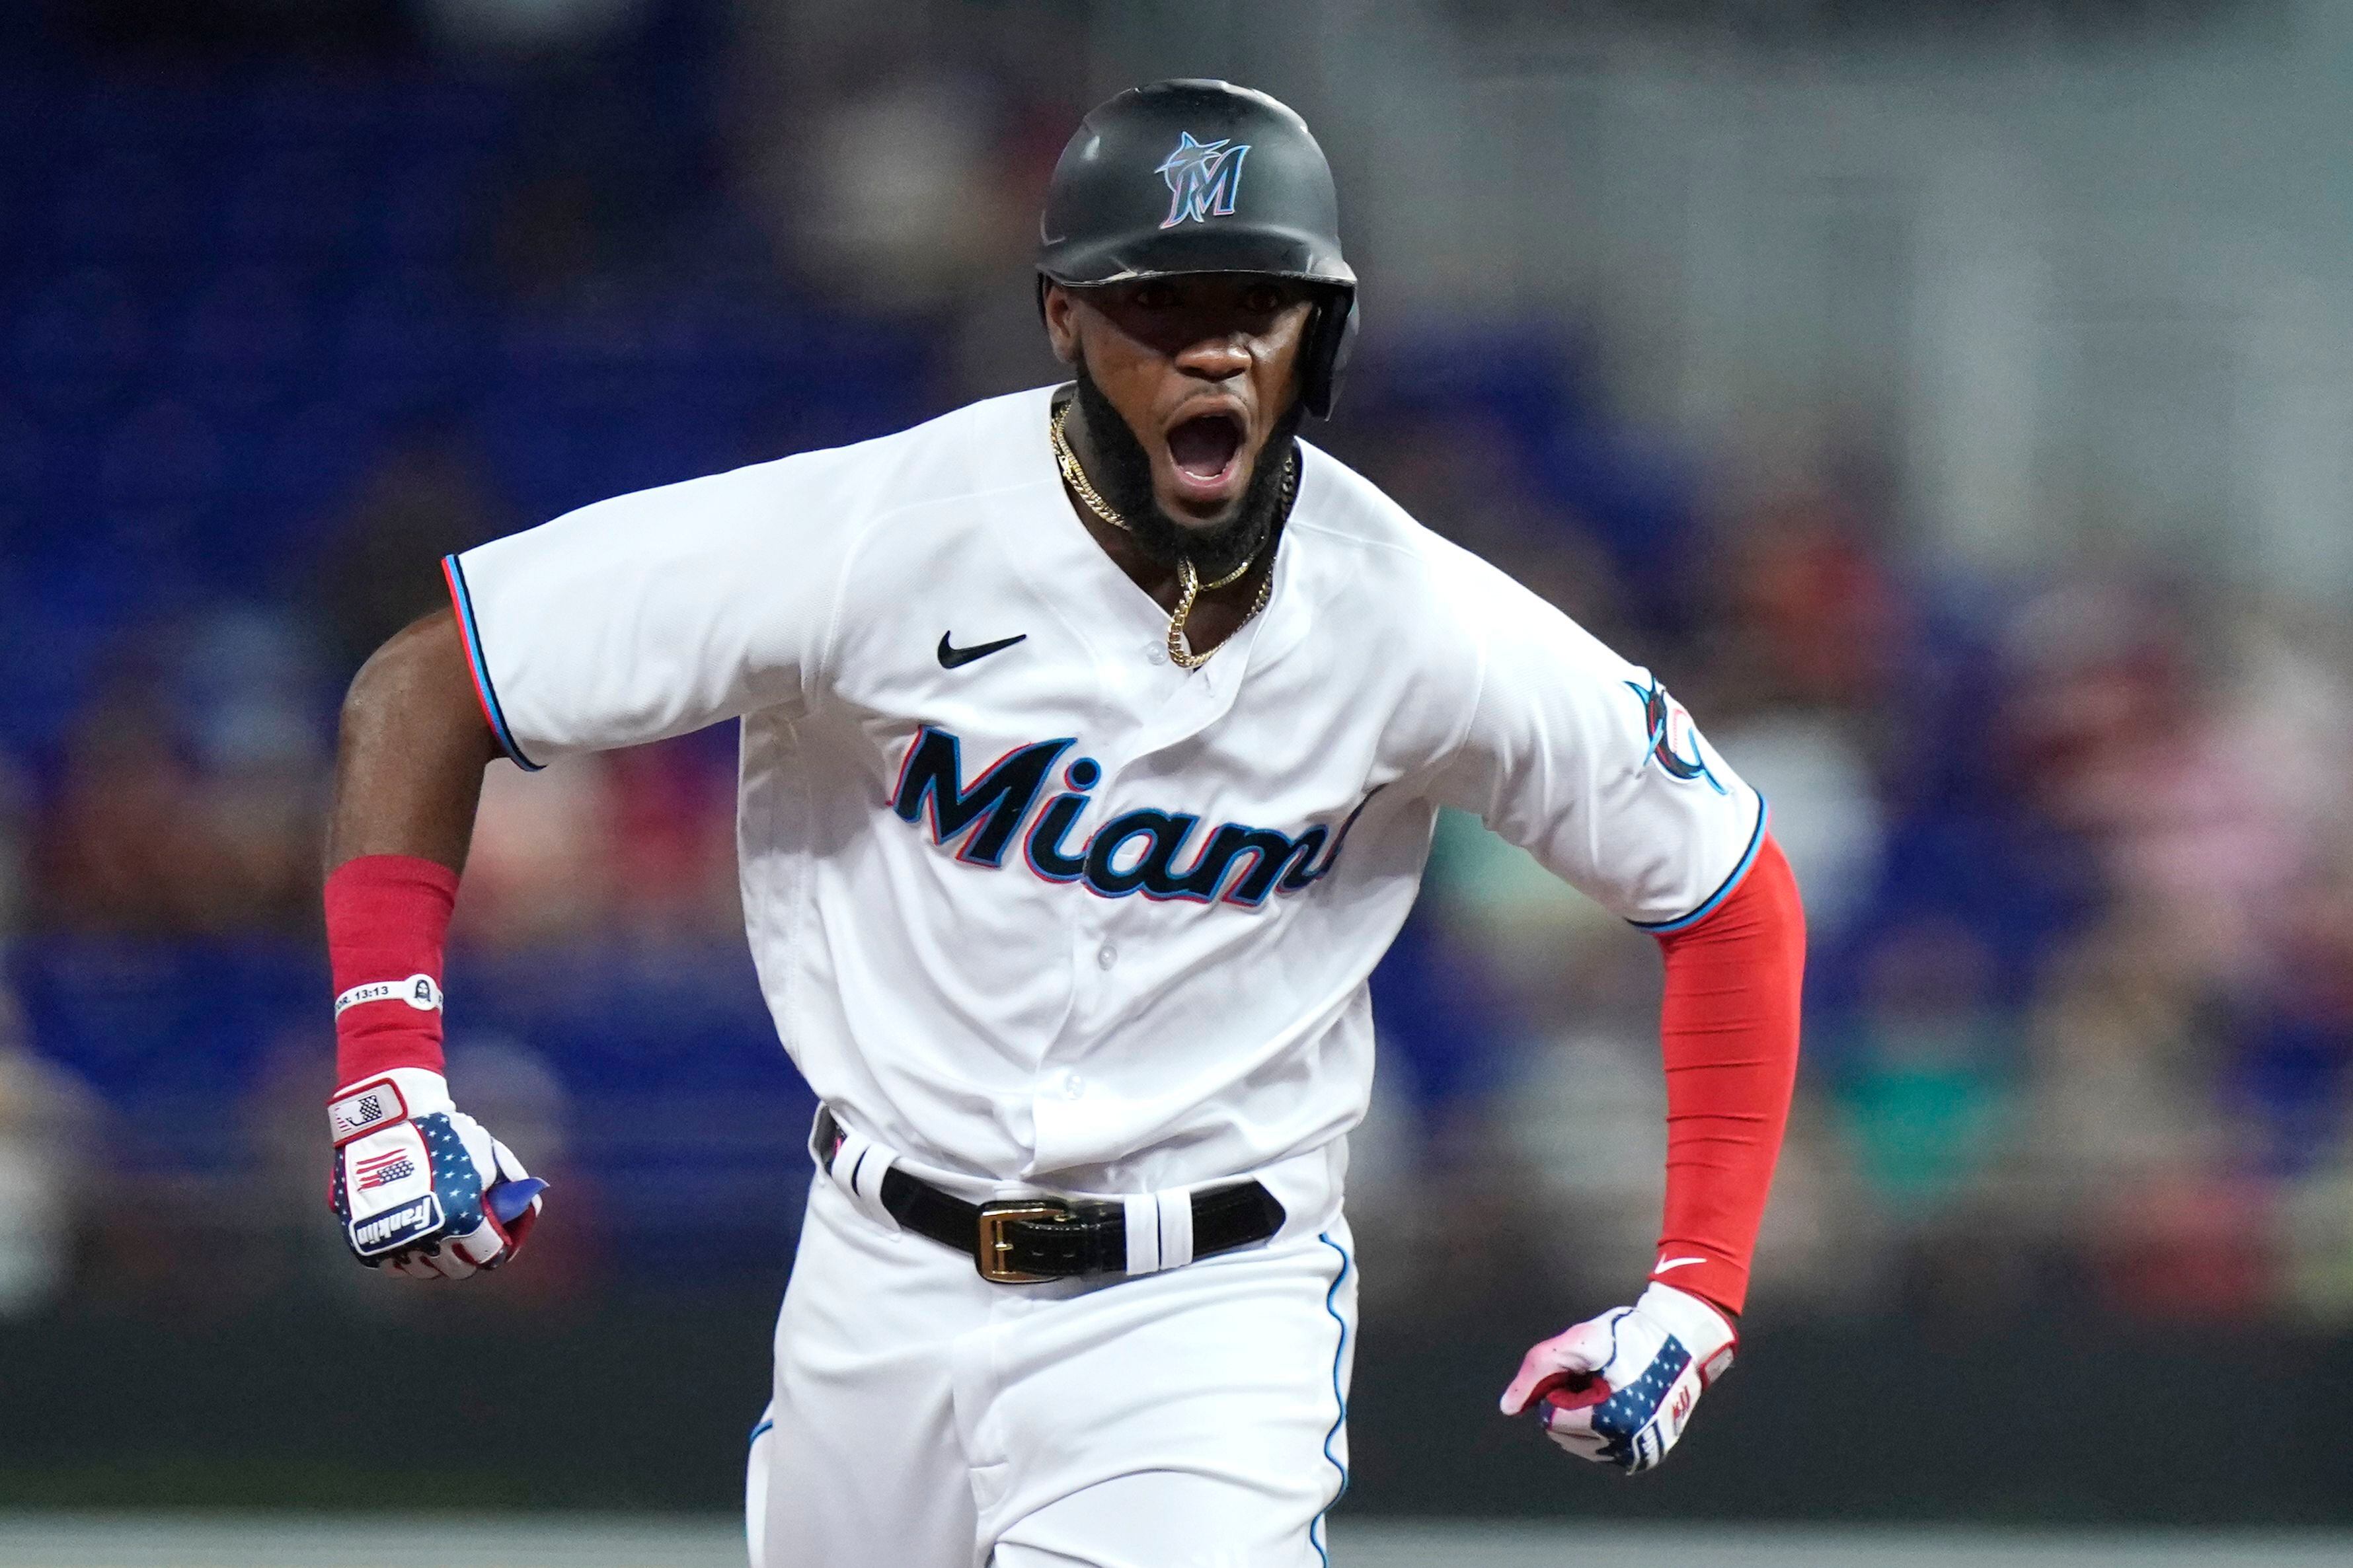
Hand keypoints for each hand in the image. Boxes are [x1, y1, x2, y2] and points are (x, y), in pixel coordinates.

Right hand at [328, 1066, 547, 1278]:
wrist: (383, 1124)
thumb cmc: (441, 1135)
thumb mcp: (487, 1154)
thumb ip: (510, 1184)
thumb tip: (526, 1208)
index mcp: (464, 1221)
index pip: (490, 1255)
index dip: (498, 1248)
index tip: (497, 1241)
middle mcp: (430, 1241)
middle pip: (458, 1269)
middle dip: (469, 1255)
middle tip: (468, 1238)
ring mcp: (395, 1245)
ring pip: (425, 1270)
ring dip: (436, 1258)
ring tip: (439, 1235)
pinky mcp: (365, 1244)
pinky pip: (393, 1265)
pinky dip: (406, 1256)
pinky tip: (414, 1237)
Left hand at [1498, 1282, 1735, 1472]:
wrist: (1681, 1339)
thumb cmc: (1627, 1336)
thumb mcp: (1576, 1342)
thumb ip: (1536, 1372)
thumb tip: (1507, 1408)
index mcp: (1611, 1420)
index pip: (1552, 1419)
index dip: (1561, 1390)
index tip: (1585, 1371)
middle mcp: (1628, 1447)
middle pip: (1565, 1435)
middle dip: (1572, 1405)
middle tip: (1599, 1378)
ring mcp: (1641, 1455)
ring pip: (1582, 1445)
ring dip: (1586, 1417)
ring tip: (1612, 1389)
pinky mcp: (1649, 1456)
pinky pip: (1604, 1450)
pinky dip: (1603, 1429)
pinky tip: (1623, 1402)